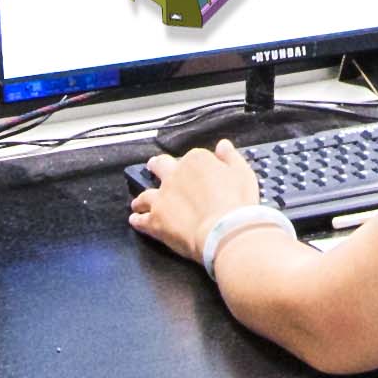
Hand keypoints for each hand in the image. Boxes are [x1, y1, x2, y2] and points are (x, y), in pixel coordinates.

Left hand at [126, 139, 260, 264]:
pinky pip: (141, 219)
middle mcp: (175, 175)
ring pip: (146, 194)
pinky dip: (137, 219)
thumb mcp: (243, 175)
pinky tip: (135, 220)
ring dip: (142, 198)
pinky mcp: (155, 219)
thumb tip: (223, 146)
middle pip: (160, 167)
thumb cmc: (237, 205)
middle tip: (154, 168)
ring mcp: (163, 197)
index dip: (194, 168)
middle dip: (156, 167)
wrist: (225, 231)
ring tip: (138, 202)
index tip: (197, 175)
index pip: (192, 158)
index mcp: (197, 161)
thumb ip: (231, 158)